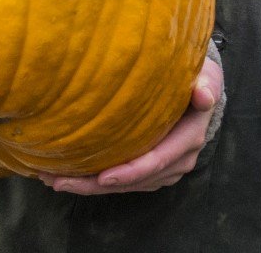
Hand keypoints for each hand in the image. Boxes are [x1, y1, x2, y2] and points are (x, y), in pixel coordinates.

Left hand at [38, 56, 221, 194]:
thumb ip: (207, 83)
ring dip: (89, 186)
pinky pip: (123, 181)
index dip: (130, 172)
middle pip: (134, 180)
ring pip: (124, 185)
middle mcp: (178, 160)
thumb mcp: (206, 75)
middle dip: (96, 185)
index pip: (157, 161)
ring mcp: (164, 168)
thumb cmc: (197, 77)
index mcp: (189, 139)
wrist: (200, 90)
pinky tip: (68, 174)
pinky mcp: (151, 170)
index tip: (102, 176)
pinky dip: (95, 180)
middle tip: (58, 181)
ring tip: (53, 179)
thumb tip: (203, 94)